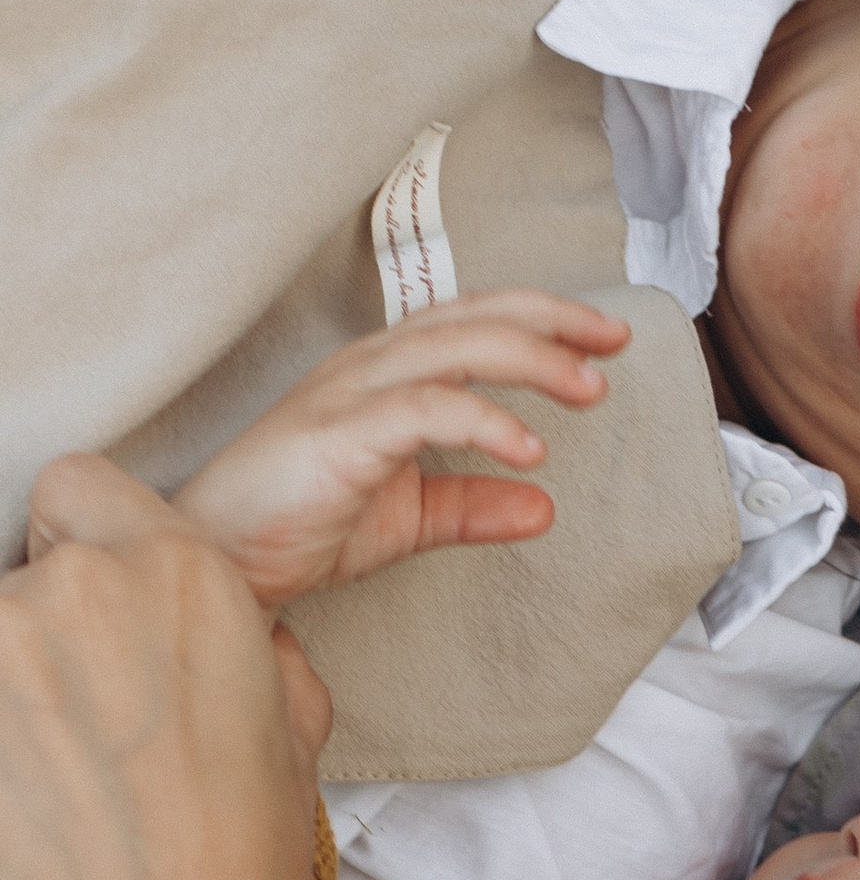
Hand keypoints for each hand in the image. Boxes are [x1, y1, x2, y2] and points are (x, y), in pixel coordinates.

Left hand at [0, 467, 329, 879]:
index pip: (87, 492)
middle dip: (42, 638)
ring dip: (7, 704)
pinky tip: (14, 824)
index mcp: (189, 577)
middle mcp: (80, 584)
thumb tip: (245, 646)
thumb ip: (259, 669)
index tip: (103, 643)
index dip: (88, 559)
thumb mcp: (291, 765)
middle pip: (22, 563)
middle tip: (76, 745)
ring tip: (40, 804)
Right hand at [36, 291, 629, 611]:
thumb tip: (544, 508)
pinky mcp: (339, 436)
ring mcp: (349, 395)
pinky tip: (529, 448)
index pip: (471, 324)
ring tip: (589, 388)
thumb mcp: (409, 518)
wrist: (224, 560)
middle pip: (470, 318)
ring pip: (452, 349)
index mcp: (385, 375)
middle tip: (614, 342)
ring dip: (529, 361)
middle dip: (549, 322)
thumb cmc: (301, 527)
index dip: (539, 320)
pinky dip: (483, 420)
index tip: (603, 341)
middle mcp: (367, 367)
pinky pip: (423, 411)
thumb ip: (473, 508)